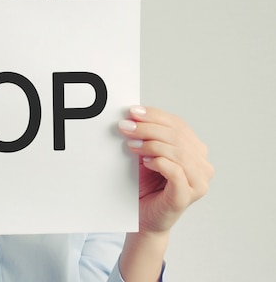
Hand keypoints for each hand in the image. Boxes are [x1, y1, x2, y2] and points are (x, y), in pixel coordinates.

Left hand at [118, 106, 213, 233]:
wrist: (143, 217)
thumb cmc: (146, 185)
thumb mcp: (146, 154)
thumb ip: (147, 135)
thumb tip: (133, 114)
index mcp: (195, 150)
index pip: (177, 124)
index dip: (155, 115)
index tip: (133, 111)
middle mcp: (202, 165)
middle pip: (177, 136)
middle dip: (148, 128)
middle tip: (125, 126)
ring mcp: (198, 182)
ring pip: (178, 152)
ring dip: (151, 144)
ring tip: (131, 145)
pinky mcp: (186, 196)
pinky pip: (176, 172)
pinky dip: (160, 162)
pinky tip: (146, 162)